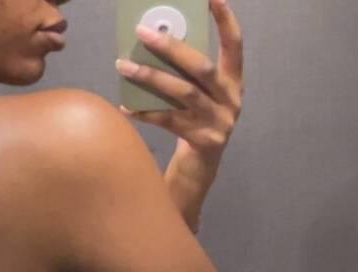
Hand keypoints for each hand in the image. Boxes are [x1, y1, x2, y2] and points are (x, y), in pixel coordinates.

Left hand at [118, 0, 243, 211]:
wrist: (203, 165)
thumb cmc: (196, 119)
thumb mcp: (201, 93)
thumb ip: (189, 72)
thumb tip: (154, 39)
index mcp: (234, 82)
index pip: (234, 46)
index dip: (226, 21)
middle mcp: (231, 100)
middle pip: (201, 68)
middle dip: (171, 48)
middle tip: (143, 32)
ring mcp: (220, 122)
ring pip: (182, 93)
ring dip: (150, 77)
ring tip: (123, 66)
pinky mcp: (204, 141)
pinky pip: (170, 122)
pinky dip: (146, 112)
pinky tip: (126, 106)